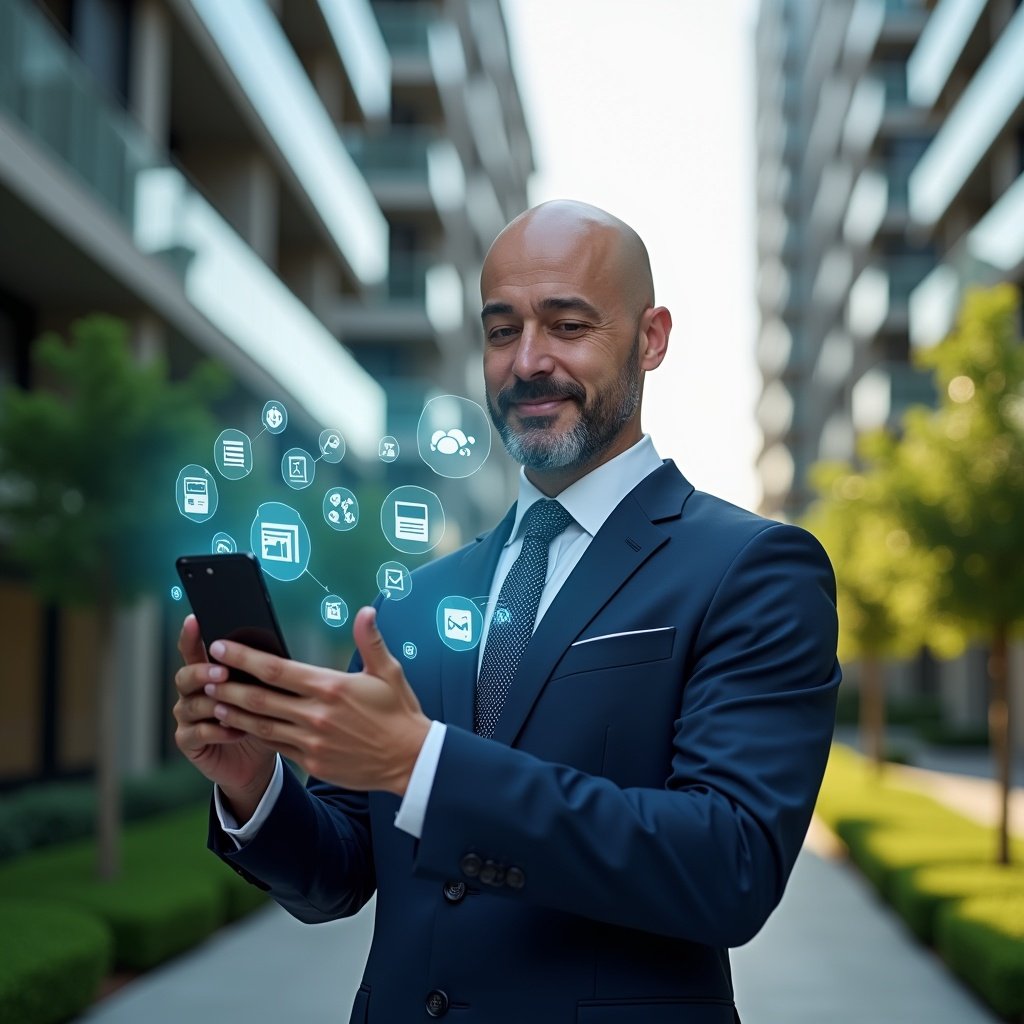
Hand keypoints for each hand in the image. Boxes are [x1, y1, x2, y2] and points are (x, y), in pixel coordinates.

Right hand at [172, 615, 277, 820]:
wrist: (257, 759)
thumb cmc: (261, 718)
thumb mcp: (264, 692)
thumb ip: (259, 673)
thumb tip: (274, 652)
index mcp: (208, 674)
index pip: (193, 650)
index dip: (190, 635)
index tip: (194, 619)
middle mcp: (192, 693)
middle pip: (185, 676)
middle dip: (202, 672)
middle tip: (222, 672)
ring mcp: (187, 717)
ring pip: (190, 704)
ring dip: (213, 704)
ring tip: (234, 705)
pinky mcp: (188, 742)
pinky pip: (196, 733)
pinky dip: (217, 731)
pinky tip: (236, 731)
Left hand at [201, 606, 431, 795]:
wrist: (410, 760)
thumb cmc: (399, 712)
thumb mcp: (389, 672)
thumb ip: (371, 640)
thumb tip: (365, 611)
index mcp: (331, 687)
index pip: (277, 669)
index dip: (244, 658)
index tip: (221, 647)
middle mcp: (317, 715)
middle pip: (260, 699)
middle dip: (228, 686)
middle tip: (206, 675)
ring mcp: (312, 741)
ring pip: (261, 726)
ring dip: (234, 713)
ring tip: (214, 702)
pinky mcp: (312, 762)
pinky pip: (276, 746)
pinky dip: (255, 735)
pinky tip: (242, 727)